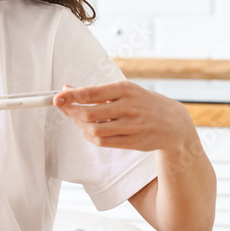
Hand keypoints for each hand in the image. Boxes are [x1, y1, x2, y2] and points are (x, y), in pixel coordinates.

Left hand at [53, 81, 195, 154]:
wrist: (173, 123)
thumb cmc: (143, 103)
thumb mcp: (124, 91)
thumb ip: (96, 92)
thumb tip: (66, 89)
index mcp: (125, 88)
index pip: (91, 92)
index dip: (71, 96)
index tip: (56, 98)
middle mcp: (129, 106)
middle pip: (89, 113)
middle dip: (72, 113)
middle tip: (66, 110)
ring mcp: (132, 125)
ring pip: (94, 129)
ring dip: (81, 126)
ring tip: (79, 121)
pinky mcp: (133, 141)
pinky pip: (103, 142)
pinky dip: (91, 137)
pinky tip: (89, 132)